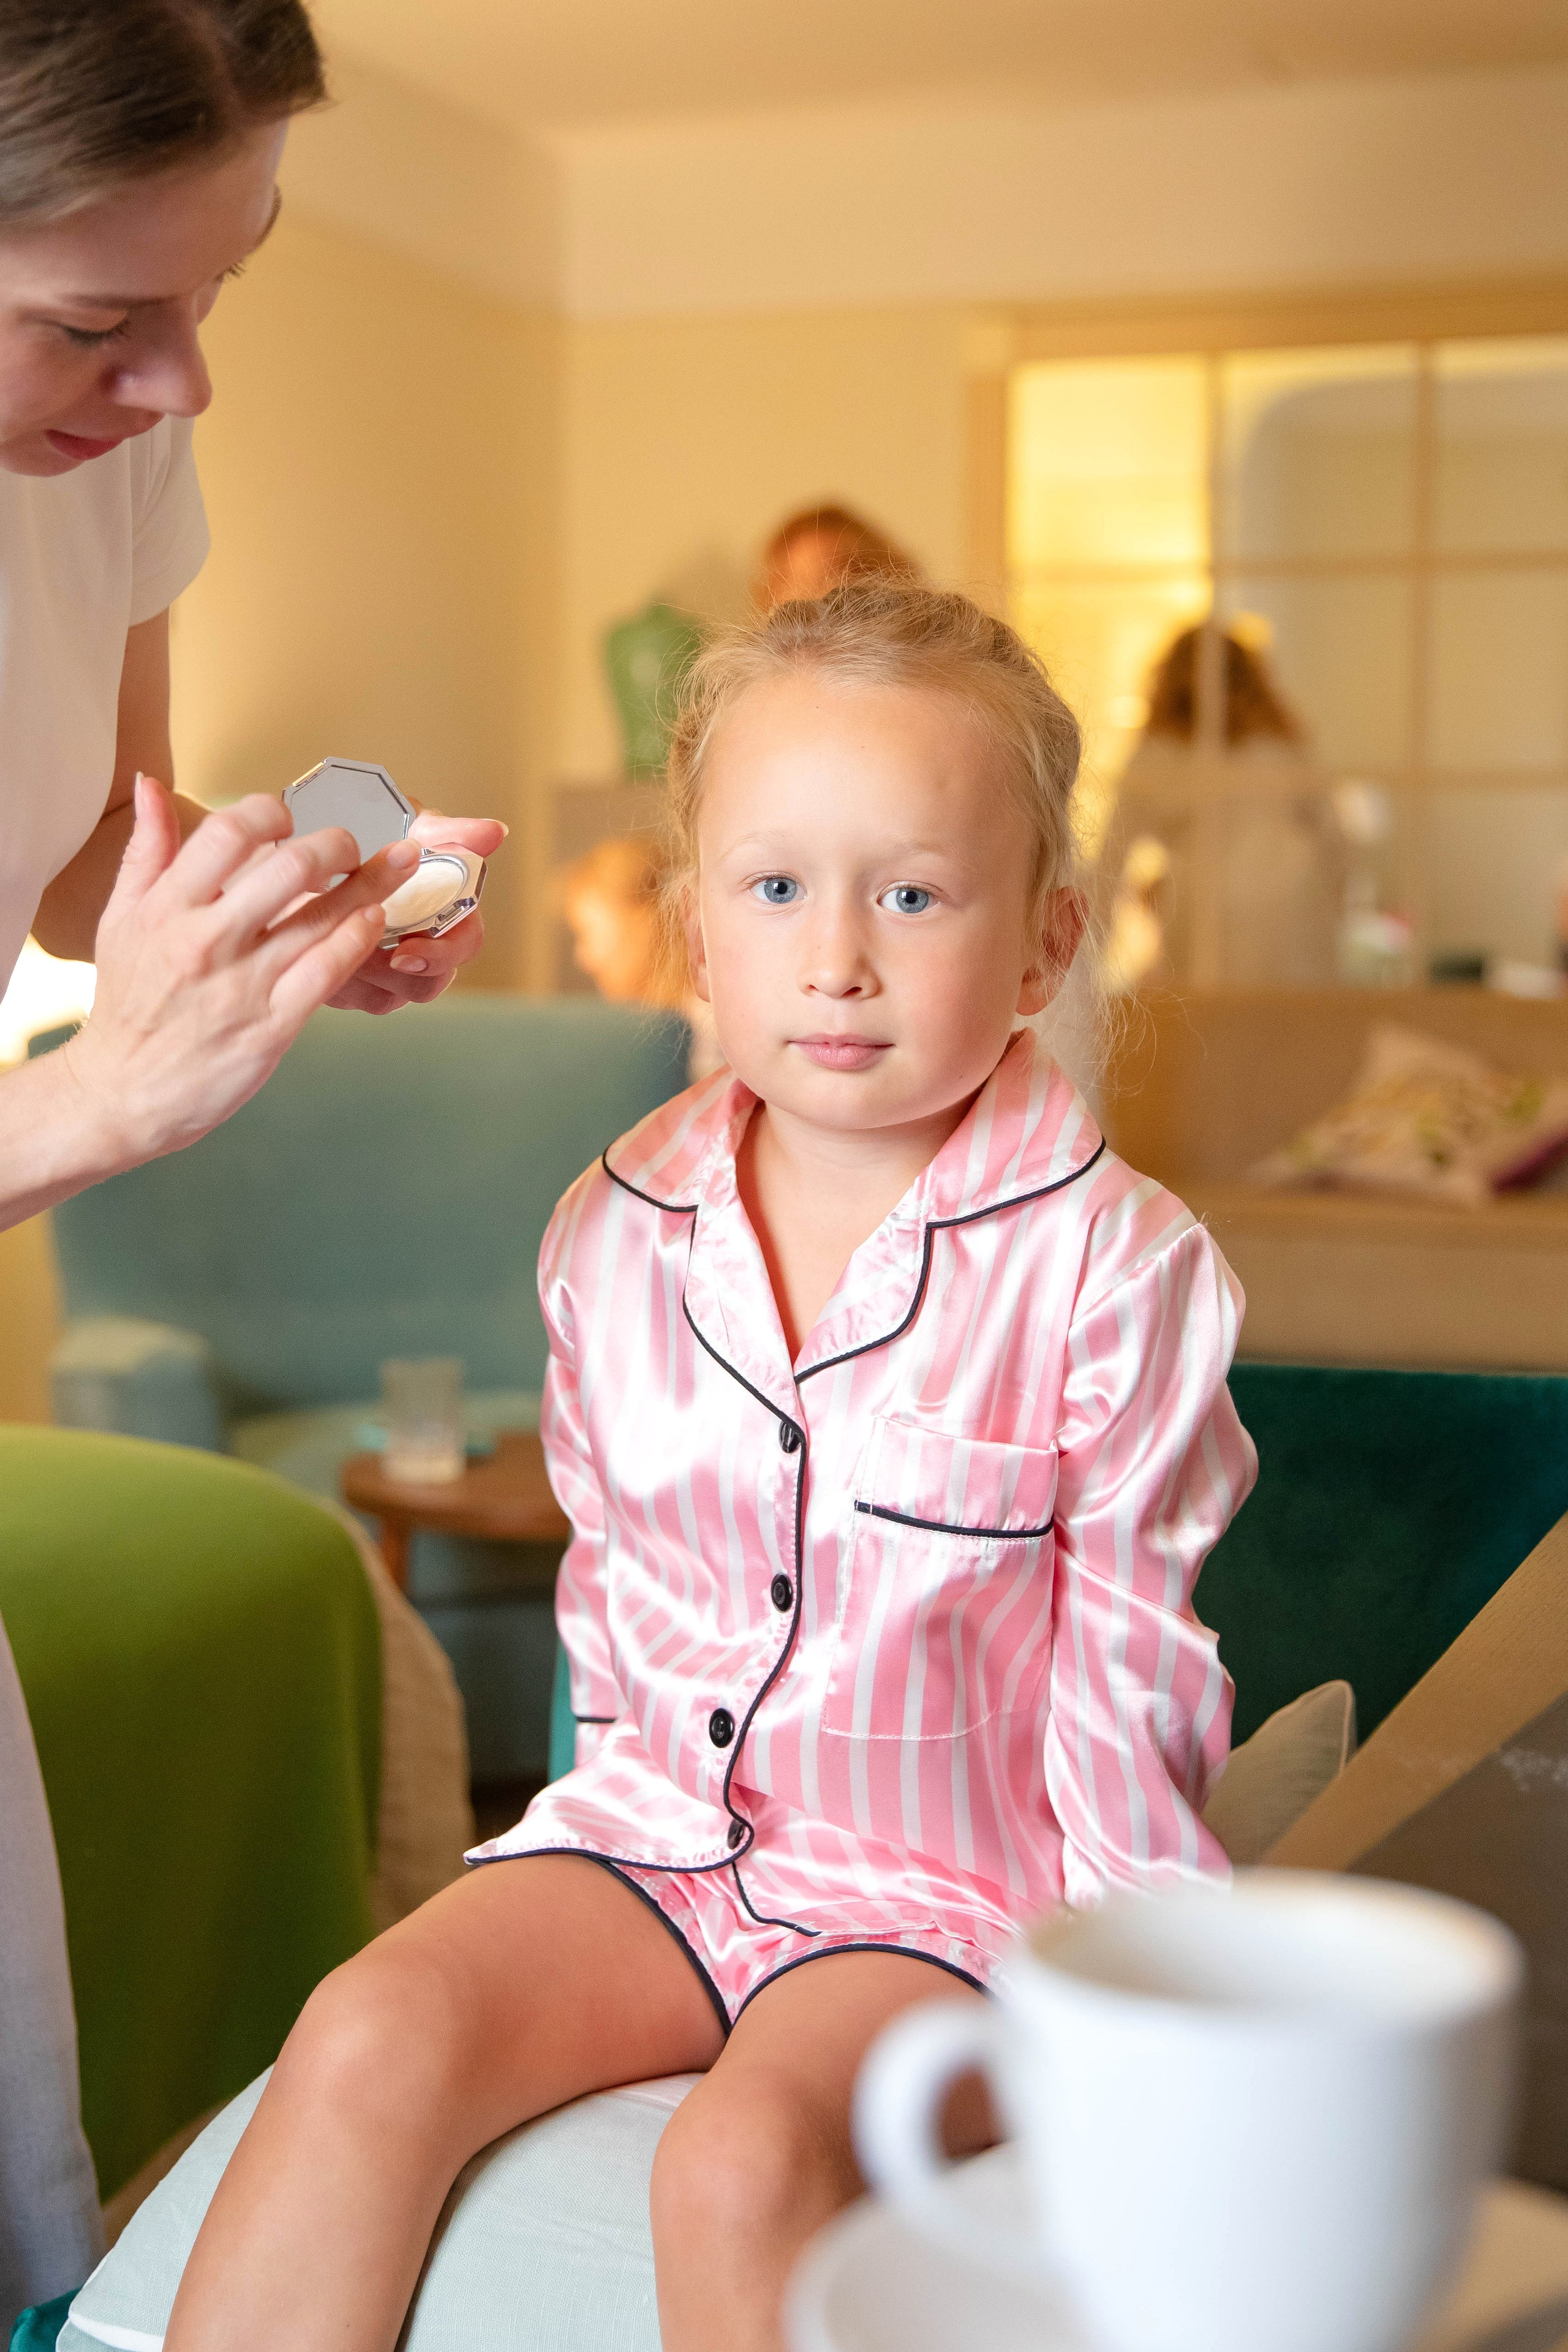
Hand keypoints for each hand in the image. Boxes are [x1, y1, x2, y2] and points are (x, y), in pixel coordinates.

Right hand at [61, 775, 423, 1168]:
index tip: (288, 816)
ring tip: (399, 864)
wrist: (122, 1092)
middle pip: (288, 868)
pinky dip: (358, 939)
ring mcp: (241, 986)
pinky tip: (376, 919)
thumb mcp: (121, 919)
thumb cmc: (128, 1003)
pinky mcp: (271, 1027)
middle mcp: (205, 941)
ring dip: (369, 885)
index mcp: (166, 908)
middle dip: (334, 844)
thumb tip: (152, 786)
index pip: (228, 834)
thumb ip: (146, 851)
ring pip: (319, 918)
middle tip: (352, 843)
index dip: (269, 812)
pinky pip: (328, 971)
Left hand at [324, 809, 507, 1013]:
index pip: (464, 945)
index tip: (407, 951)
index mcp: (449, 915)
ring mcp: (389, 974)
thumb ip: (452, 833)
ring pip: (387, 998)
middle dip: (396, 975)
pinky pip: (350, 999)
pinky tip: (314, 949)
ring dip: (360, 973)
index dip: (442, 954)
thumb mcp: (412, 826)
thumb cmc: (376, 835)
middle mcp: (424, 950)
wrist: (319, 849)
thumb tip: (496, 831)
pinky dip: (333, 975)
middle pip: (428, 984)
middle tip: (361, 955)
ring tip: (330, 944)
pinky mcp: (354, 987)